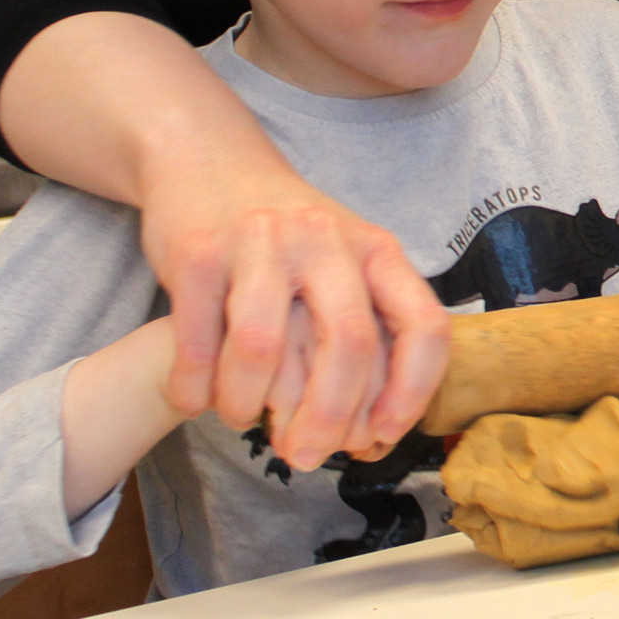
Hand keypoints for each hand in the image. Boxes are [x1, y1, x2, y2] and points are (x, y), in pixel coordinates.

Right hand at [0, 12, 449, 469]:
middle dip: (328, 418)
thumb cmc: (285, 238)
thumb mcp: (344, 266)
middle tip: (305, 458)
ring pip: (265, 348)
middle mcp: (327, 241)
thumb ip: (362, 338)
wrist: (207, 160)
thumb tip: (365, 438)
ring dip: (248, 404)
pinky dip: (196, 389)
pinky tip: (196, 400)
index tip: (380, 439)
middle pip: (348, 344)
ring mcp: (261, 242)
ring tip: (240, 418)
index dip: (410, 393)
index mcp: (377, 251)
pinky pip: (198, 342)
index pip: (423, 327)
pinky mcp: (198, 252)